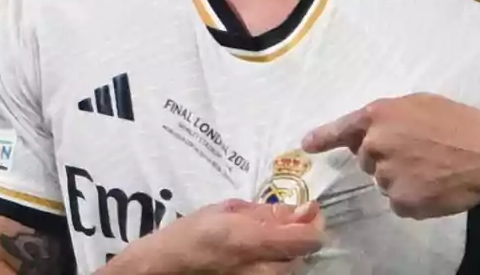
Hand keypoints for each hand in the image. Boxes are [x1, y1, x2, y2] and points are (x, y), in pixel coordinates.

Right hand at [109, 198, 324, 273]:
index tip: (309, 210)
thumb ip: (265, 212)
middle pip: (301, 256)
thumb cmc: (191, 232)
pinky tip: (257, 254)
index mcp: (253, 241)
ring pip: (289, 269)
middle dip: (298, 238)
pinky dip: (272, 264)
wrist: (165, 267)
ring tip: (266, 238)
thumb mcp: (227, 209)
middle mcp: (261, 269)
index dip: (314, 224)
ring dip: (286, 252)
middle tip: (286, 222)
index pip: (307, 240)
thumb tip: (300, 210)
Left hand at [302, 93, 479, 218]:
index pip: (343, 128)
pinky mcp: (402, 201)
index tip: (306, 145)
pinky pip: (399, 203)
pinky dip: (414, 198)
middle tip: (420, 153)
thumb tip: (366, 135)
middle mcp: (376, 144)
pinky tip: (436, 186)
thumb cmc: (458, 123)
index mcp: (379, 115)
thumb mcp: (419, 105)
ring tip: (433, 168)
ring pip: (384, 182)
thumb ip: (388, 117)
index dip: (323, 137)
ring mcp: (387, 174)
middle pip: (367, 159)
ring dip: (402, 179)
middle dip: (386, 157)